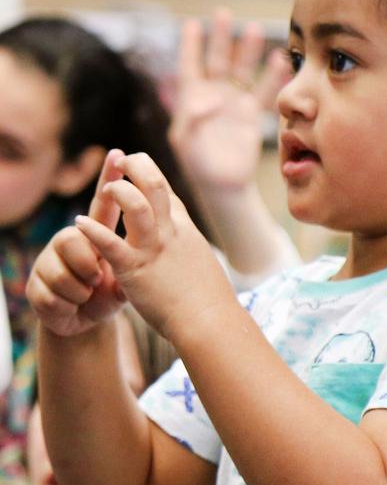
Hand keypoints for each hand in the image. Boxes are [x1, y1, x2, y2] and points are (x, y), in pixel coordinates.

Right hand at [26, 151, 125, 336]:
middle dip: (88, 264)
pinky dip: (69, 307)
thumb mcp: (126, 276)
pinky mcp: (35, 288)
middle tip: (96, 278)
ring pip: (64, 273)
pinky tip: (72, 307)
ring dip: (81, 291)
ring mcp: (48, 263)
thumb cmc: (107, 292)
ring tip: (86, 294)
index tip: (118, 153)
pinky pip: (54, 296)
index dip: (109, 179)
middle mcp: (68, 242)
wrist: (83, 323)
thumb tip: (156, 230)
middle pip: (72, 239)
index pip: (102, 203)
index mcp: (94, 235)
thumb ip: (136, 254)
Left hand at [74, 151, 229, 340]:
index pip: (167, 193)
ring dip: (118, 191)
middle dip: (137, 166)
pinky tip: (79, 223)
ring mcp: (153, 249)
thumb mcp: (203, 265)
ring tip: (107, 190)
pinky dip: (92, 230)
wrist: (209, 323)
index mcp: (185, 232)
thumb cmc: (209, 303)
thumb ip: (190, 252)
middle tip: (121, 161)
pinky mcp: (135, 270)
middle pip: (155, 184)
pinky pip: (110, 243)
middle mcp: (170, 233)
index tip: (136, 167)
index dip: (150, 175)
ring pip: (135, 205)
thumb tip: (189, 253)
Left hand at [169, 8, 289, 193]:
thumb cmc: (197, 164)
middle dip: (220, 37)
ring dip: (247, 51)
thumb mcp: (185, 140)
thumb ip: (192, 116)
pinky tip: (278, 61)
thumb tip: (211, 97)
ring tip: (253, 29)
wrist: (222, 185)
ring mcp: (234, 104)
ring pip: (242, 70)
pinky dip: (271, 77)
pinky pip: (263, 91)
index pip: (190, 65)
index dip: (190, 45)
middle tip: (223, 13)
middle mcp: (214, 96)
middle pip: (217, 59)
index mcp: (191, 99)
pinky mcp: (251, 115)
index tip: (192, 24)